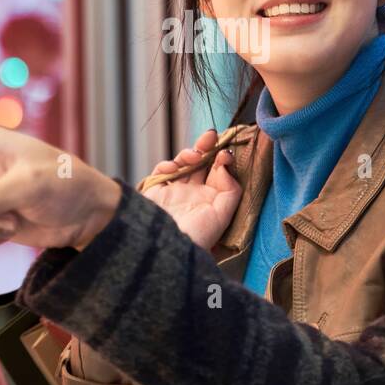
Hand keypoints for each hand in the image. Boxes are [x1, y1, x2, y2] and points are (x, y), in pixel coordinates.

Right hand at [142, 129, 241, 249]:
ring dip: (189, 153)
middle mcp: (192, 195)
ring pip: (182, 163)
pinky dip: (167, 165)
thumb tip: (224, 166)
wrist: (164, 249)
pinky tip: (173, 168)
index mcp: (209, 201)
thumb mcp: (221, 216)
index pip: (217, 172)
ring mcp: (173, 192)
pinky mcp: (155, 191)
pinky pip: (161, 171)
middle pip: (201, 164)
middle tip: (211, 135)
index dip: (221, 159)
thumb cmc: (195, 237)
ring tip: (194, 155)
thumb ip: (229, 189)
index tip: (225, 153)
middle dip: (206, 147)